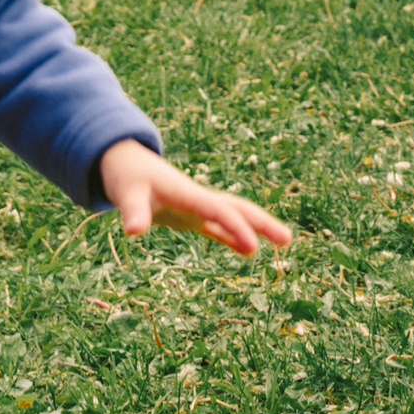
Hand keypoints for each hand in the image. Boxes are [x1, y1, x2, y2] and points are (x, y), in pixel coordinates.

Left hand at [98, 138, 291, 254]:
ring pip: (234, 215)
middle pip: (237, 208)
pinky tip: (247, 250)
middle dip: (262, 222)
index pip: (217, 210)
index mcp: (187, 193)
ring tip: (283, 242)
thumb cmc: (126, 176)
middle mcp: (198, 199)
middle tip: (288, 239)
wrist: (126, 162)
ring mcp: (197, 207)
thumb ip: (132, 210)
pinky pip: (217, 227)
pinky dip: (233, 237)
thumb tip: (133, 231)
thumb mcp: (126, 193)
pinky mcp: (190, 215)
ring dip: (255, 227)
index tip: (252, 246)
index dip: (235, 227)